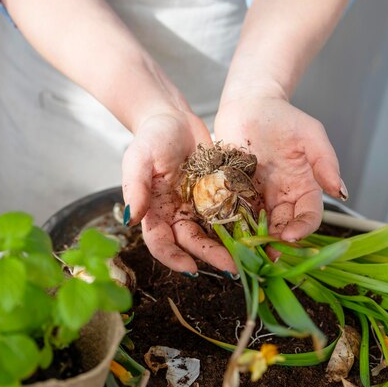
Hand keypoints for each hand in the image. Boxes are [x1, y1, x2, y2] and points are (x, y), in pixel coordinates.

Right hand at [122, 112, 235, 273]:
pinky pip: (227, 214)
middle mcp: (175, 215)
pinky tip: (255, 232)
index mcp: (154, 211)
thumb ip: (136, 187)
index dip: (173, 258)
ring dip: (227, 246)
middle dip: (210, 256)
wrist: (174, 118)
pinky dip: (239, 225)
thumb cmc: (151, 137)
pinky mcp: (215, 197)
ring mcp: (196, 207)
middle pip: (191, 242)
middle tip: (231, 267)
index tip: (190, 268)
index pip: (160, 242)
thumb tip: (131, 219)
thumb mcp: (140, 158)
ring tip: (247, 255)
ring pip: (212, 233)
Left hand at [214, 97, 346, 240]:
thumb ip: (326, 162)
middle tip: (266, 252)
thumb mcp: (311, 135)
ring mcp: (257, 196)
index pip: (309, 215)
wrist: (249, 105)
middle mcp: (281, 196)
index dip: (302, 228)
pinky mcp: (234, 192)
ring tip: (247, 249)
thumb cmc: (283, 117)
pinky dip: (233, 225)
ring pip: (259, 225)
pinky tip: (228, 233)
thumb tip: (341, 192)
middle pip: (283, 226)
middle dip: (276, 242)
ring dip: (255, 239)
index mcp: (303, 186)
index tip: (290, 235)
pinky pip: (234, 212)